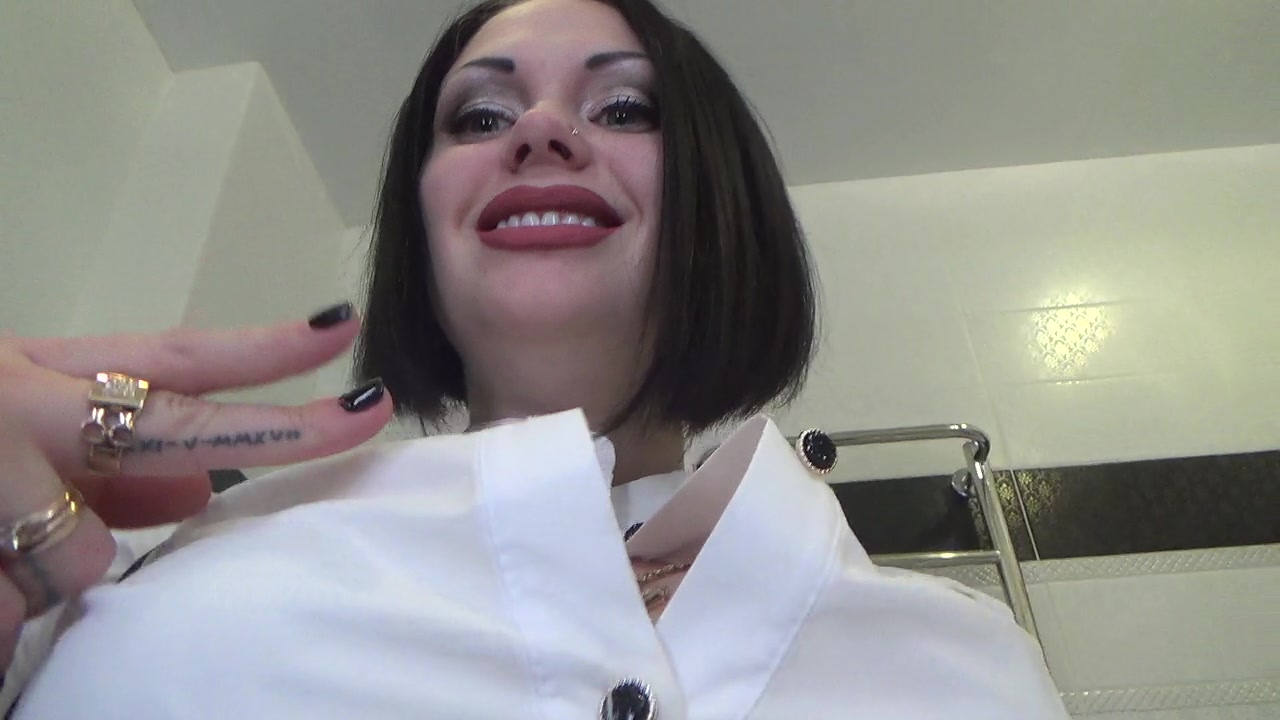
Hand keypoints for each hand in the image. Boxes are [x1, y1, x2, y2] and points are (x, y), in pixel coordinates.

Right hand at [0, 302, 391, 664]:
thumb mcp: (20, 431)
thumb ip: (110, 467)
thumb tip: (198, 491)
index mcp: (46, 374)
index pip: (174, 359)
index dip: (266, 348)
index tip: (345, 327)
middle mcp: (28, 403)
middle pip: (181, 427)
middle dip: (284, 429)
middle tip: (369, 412)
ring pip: (84, 552)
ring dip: (47, 569)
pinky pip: (15, 605)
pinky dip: (1, 610)